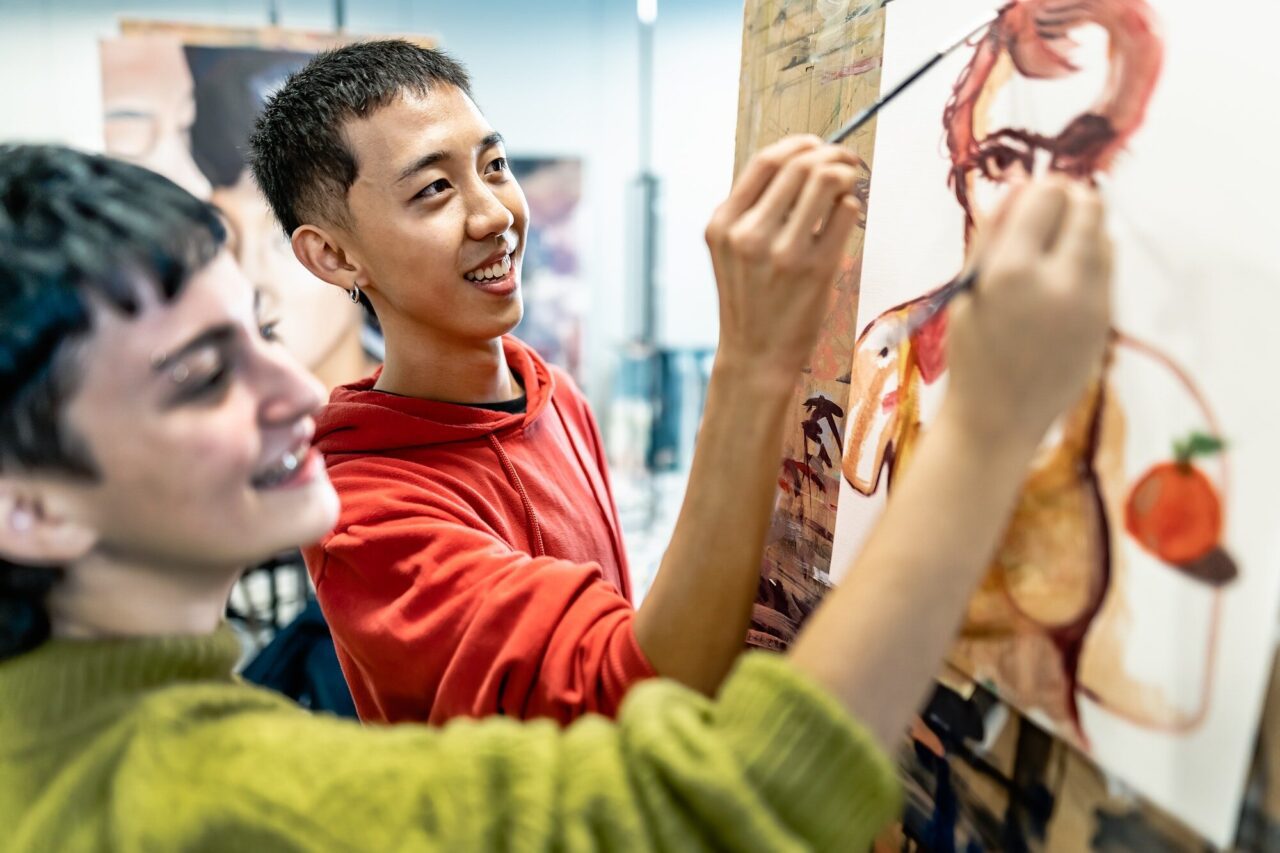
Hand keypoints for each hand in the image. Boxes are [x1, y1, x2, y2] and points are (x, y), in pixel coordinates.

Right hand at [704, 135, 865, 377]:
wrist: (755, 355)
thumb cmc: (750, 299)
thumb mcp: (732, 251)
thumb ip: (754, 209)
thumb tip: (802, 161)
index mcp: (723, 225)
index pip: (766, 162)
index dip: (799, 144)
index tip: (818, 144)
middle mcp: (749, 235)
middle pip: (800, 165)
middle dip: (831, 152)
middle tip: (846, 159)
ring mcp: (783, 252)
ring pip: (826, 181)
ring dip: (846, 172)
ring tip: (851, 180)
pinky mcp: (815, 269)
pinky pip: (845, 213)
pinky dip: (851, 205)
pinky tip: (845, 216)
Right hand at [944, 177, 1112, 444]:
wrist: (999, 419)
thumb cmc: (971, 353)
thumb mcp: (968, 290)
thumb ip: (993, 234)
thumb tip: (1019, 182)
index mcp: (1012, 271)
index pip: (1047, 194)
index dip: (1038, 191)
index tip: (1027, 203)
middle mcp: (1059, 281)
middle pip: (1088, 206)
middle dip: (1070, 201)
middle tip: (1048, 218)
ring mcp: (1091, 302)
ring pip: (1104, 235)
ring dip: (1083, 231)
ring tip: (1052, 256)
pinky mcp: (1107, 320)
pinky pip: (1107, 270)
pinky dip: (1090, 263)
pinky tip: (1062, 284)